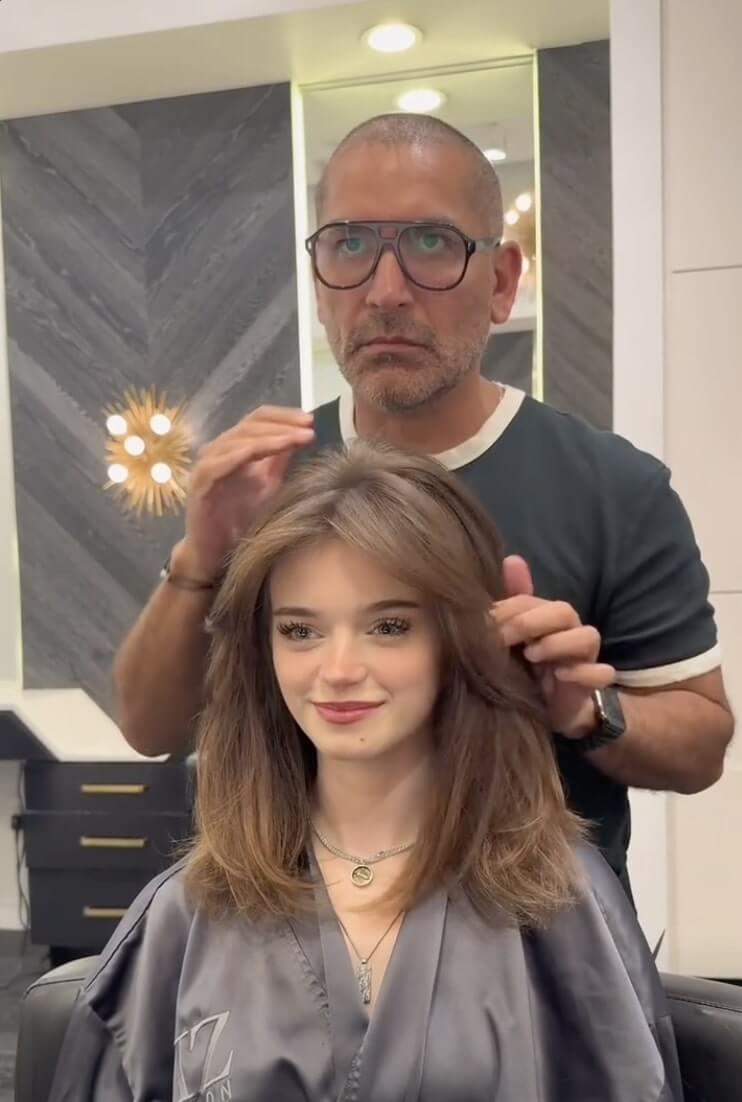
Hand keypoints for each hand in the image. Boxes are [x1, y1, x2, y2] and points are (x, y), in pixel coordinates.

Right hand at [178, 406, 314, 579]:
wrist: (215, 553)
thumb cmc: (241, 520)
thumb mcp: (268, 486)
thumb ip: (279, 461)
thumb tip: (302, 435)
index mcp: (237, 448)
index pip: (258, 419)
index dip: (284, 416)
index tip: (310, 421)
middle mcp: (220, 451)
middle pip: (249, 425)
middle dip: (282, 425)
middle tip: (308, 428)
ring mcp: (208, 466)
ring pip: (236, 440)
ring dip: (269, 437)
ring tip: (295, 439)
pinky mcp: (199, 486)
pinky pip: (218, 464)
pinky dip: (239, 454)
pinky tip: (260, 451)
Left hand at [492, 556, 614, 737]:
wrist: (547, 708)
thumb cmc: (526, 668)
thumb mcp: (510, 638)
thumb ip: (509, 603)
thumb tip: (512, 559)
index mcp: (546, 618)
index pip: (532, 601)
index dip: (509, 610)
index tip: (484, 624)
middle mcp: (569, 631)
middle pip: (564, 611)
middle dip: (531, 622)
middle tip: (504, 638)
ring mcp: (584, 656)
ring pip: (588, 636)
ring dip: (559, 643)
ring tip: (532, 655)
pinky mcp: (592, 683)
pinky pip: (603, 673)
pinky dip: (585, 672)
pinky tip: (561, 675)